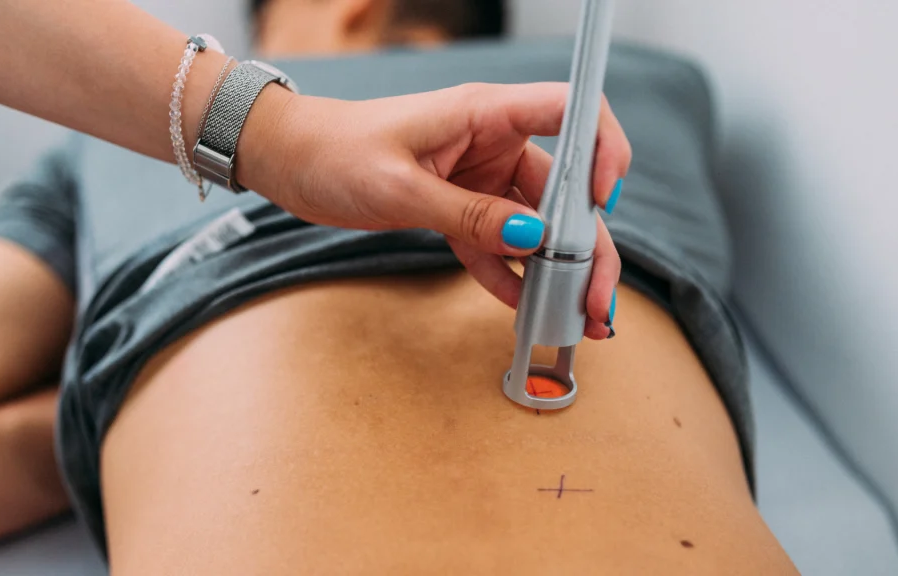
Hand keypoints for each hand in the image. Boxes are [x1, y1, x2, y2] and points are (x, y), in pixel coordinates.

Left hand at [238, 82, 630, 339]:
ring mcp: (477, 178)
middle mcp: (492, 143)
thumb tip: (532, 238)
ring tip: (574, 315)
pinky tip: (523, 307)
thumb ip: (469, 215)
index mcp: (484, 113)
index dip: (603, 149)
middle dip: (589, 246)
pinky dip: (509, 276)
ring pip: (536, 225)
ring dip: (556, 271)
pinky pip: (496, 244)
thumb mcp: (402, 187)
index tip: (606, 199)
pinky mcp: (457, 208)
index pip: (571, 112)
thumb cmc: (335, 151)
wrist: (291, 162)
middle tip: (598, 298)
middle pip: (565, 190)